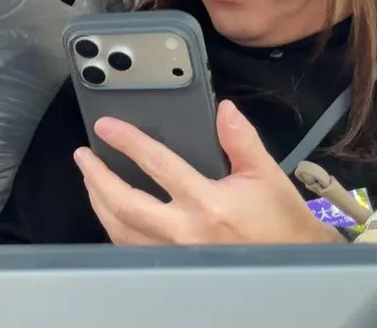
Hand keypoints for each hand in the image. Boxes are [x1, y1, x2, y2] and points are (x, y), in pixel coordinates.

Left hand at [75, 100, 342, 245]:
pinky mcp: (172, 266)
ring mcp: (175, 253)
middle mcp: (185, 231)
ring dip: (99, 201)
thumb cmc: (279, 222)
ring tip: (91, 179)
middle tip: (84, 157)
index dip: (127, 142)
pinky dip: (114, 226)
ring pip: (121, 229)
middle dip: (97, 177)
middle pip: (124, 203)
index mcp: (208, 203)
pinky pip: (131, 247)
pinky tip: (110, 211)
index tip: (107, 127)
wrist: (292, 262)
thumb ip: (241, 140)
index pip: (157, 164)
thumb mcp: (266, 175)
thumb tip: (223, 111)